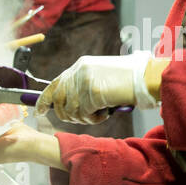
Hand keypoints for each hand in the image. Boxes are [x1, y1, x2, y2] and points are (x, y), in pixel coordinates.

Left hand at [38, 51, 153, 124]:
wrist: (146, 77)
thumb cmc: (128, 79)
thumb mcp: (101, 76)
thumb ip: (84, 85)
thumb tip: (68, 104)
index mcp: (80, 65)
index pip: (55, 84)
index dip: (44, 100)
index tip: (39, 111)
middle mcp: (79, 71)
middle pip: (59, 101)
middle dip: (67, 115)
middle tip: (82, 118)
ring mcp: (85, 82)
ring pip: (72, 111)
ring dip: (85, 118)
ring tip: (99, 113)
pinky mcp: (94, 93)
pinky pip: (86, 114)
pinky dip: (96, 118)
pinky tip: (106, 113)